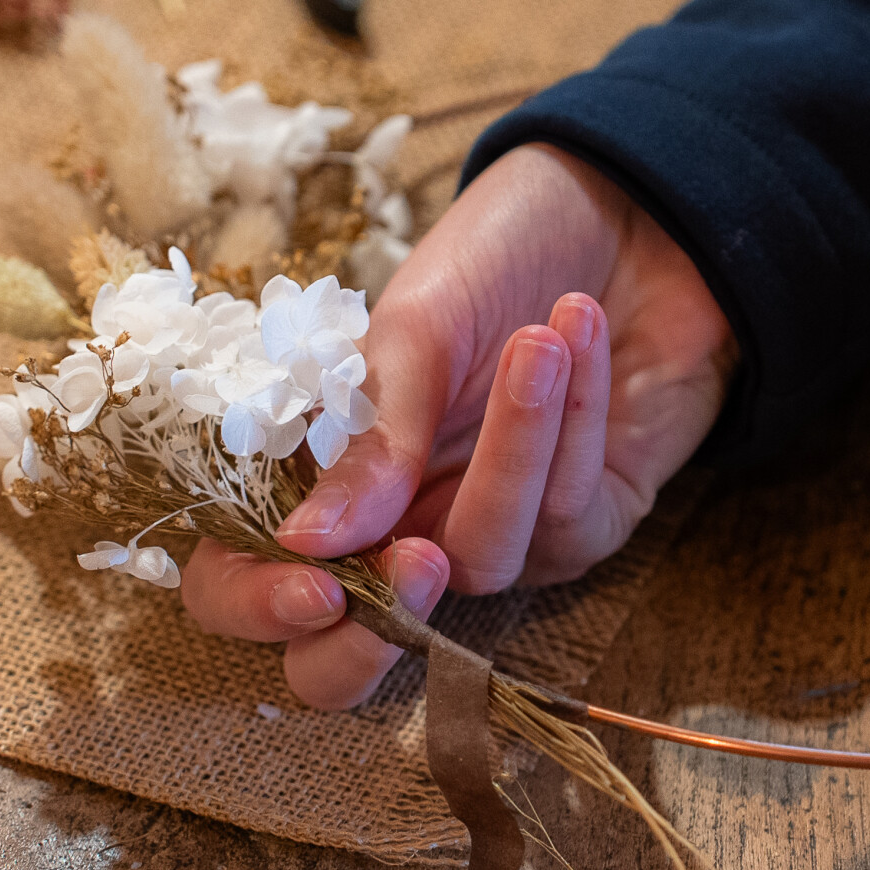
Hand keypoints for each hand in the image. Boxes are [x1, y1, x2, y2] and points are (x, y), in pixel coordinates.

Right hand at [179, 143, 735, 706]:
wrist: (623, 210)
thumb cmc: (496, 260)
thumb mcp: (414, 327)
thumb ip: (367, 437)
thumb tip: (303, 541)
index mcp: (317, 475)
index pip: (246, 581)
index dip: (260, 605)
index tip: (312, 581)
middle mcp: (391, 529)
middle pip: (346, 659)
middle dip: (371, 638)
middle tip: (416, 563)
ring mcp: (487, 539)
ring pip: (482, 559)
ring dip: (516, 447)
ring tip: (539, 338)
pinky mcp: (581, 529)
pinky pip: (565, 516)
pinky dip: (572, 418)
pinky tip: (578, 333)